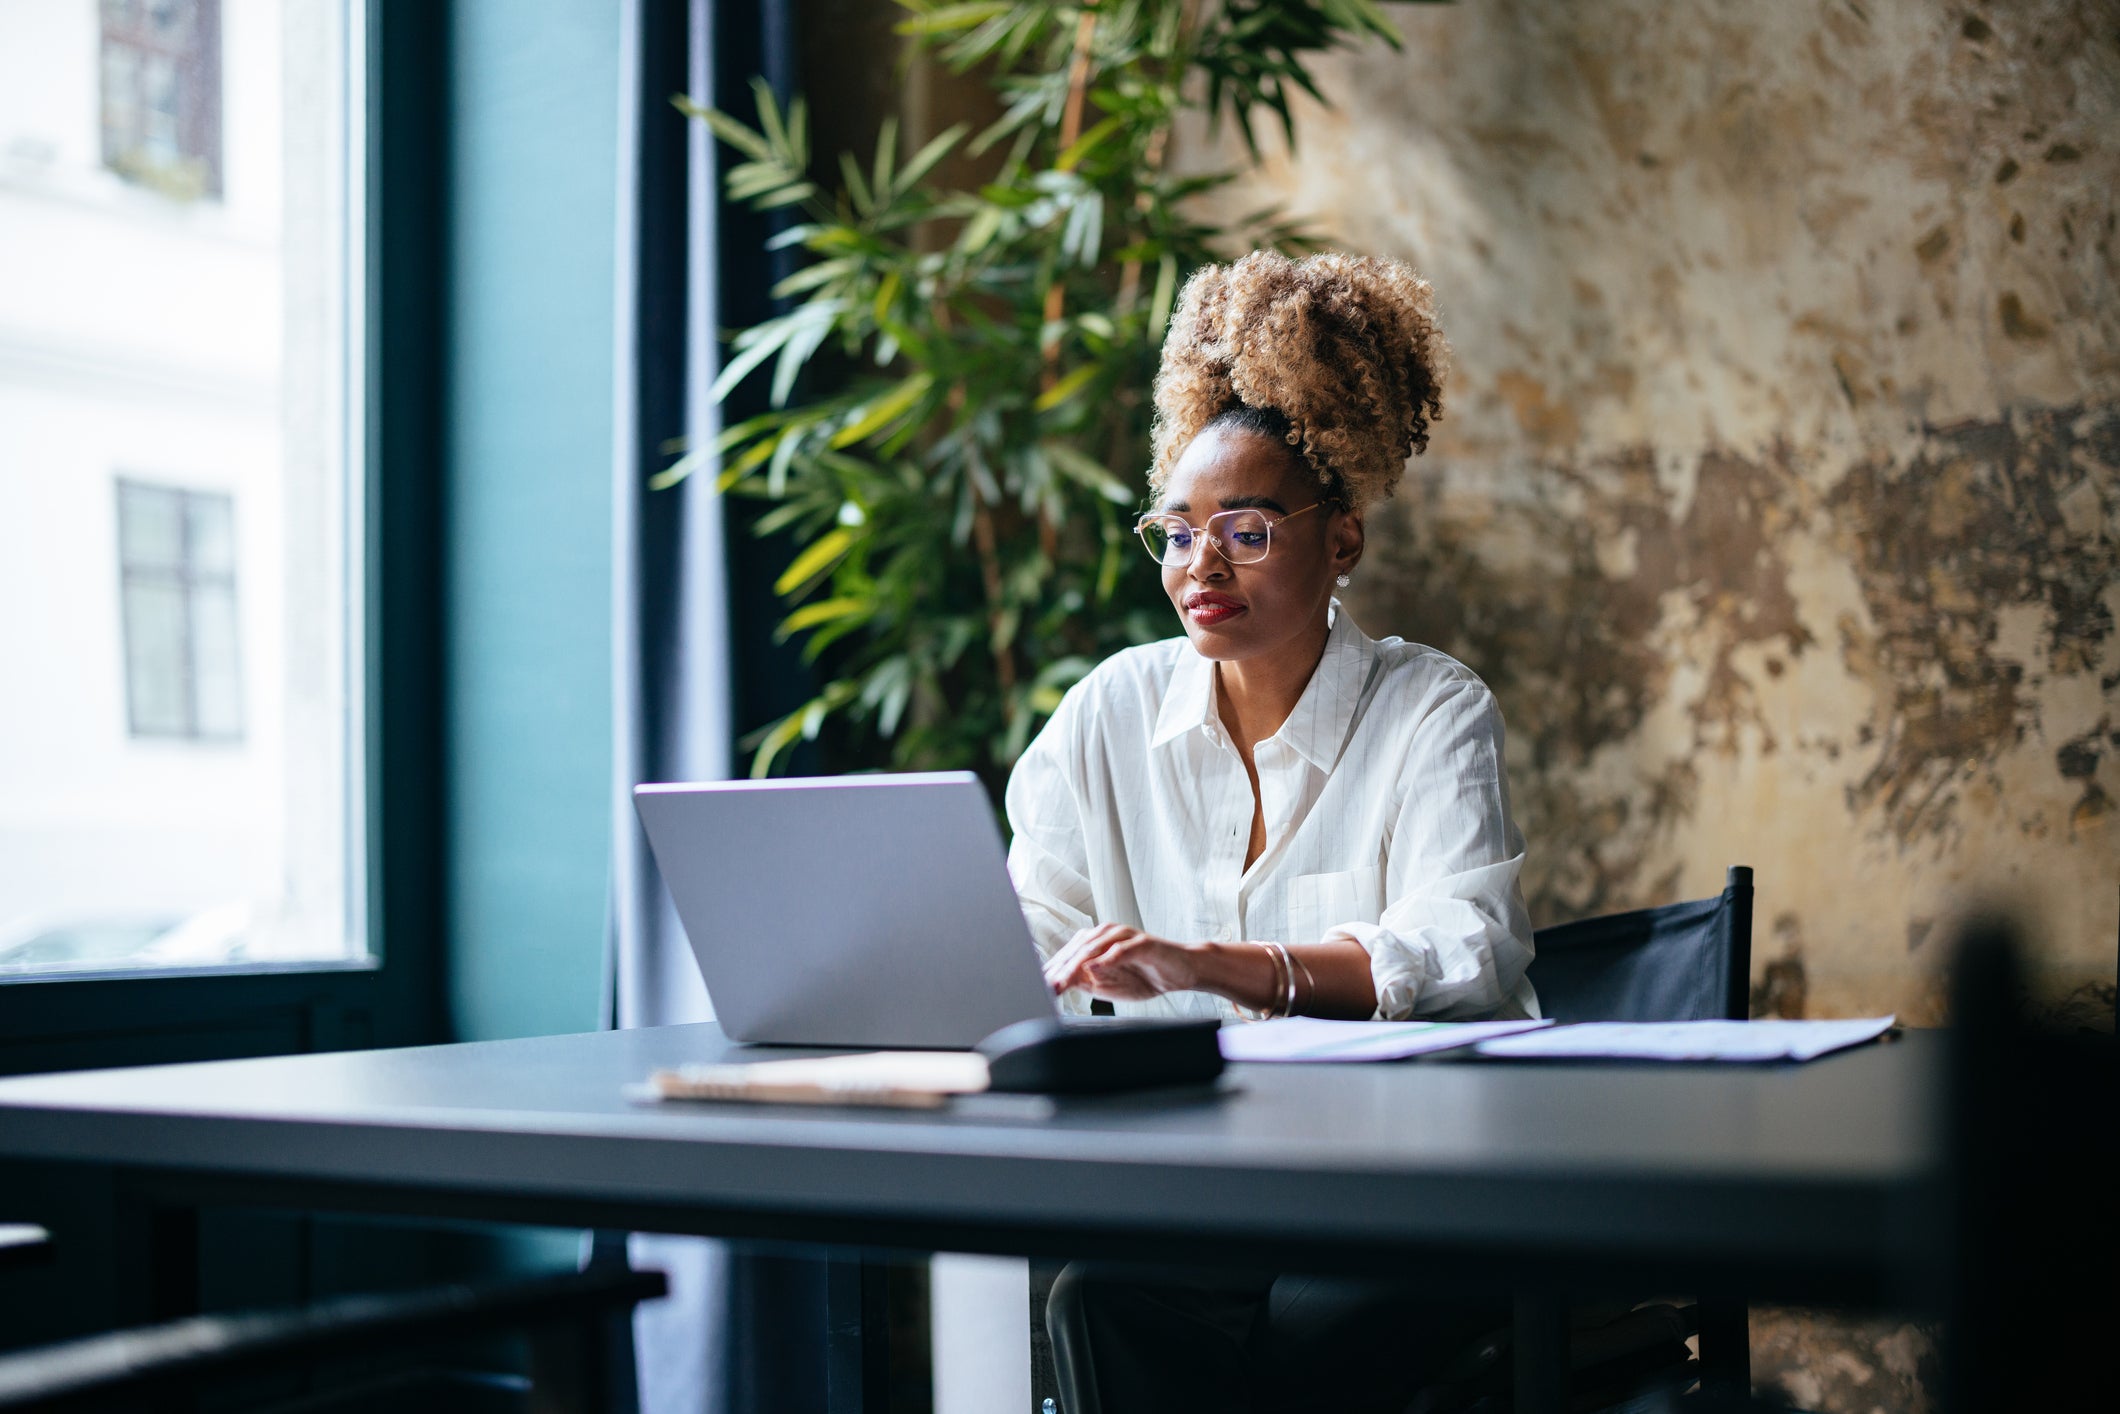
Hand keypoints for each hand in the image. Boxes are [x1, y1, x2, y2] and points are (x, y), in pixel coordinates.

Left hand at [1043, 924, 1201, 1000]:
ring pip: (1095, 948)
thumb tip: (1066, 983)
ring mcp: (1125, 936)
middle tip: (1046, 987)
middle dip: (1060, 970)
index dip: (1053, 972)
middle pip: (1076, 950)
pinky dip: (1108, 959)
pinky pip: (1122, 949)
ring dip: (1077, 965)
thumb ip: (1089, 983)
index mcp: (1096, 942)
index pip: (1068, 956)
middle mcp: (1106, 934)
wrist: (1182, 971)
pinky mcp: (1143, 943)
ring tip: (1064, 980)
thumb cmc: (1146, 975)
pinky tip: (1095, 968)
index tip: (1039, 989)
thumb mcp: (1112, 985)